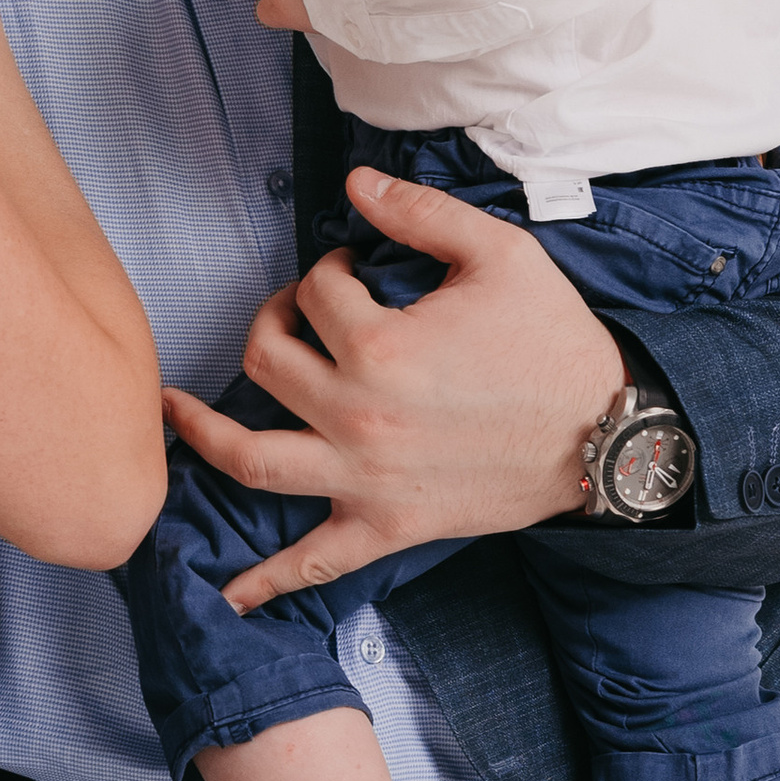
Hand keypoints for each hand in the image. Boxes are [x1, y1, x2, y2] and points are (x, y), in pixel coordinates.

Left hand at [160, 166, 626, 608]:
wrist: (606, 435)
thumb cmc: (554, 342)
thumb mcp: (500, 255)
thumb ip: (420, 214)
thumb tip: (353, 184)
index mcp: (382, 347)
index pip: (316, 292)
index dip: (326, 267)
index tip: (347, 266)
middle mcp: (358, 416)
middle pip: (266, 361)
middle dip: (270, 320)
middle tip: (292, 311)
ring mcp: (365, 478)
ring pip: (252, 457)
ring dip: (203, 433)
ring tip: (173, 411)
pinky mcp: (386, 526)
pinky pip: (313, 561)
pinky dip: (265, 581)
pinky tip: (227, 596)